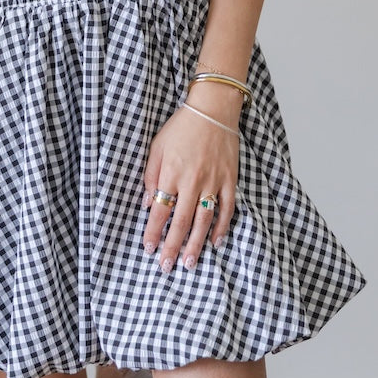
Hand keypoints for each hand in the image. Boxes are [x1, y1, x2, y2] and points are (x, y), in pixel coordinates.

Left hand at [142, 99, 240, 272]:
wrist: (212, 110)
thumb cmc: (181, 128)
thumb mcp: (157, 147)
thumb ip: (151, 176)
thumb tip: (148, 203)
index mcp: (171, 173)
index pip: (159, 210)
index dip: (153, 232)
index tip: (148, 249)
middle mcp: (192, 181)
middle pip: (180, 222)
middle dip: (172, 247)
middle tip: (167, 267)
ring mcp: (213, 182)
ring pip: (203, 221)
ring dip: (196, 244)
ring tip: (190, 263)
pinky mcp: (229, 180)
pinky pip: (226, 209)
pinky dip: (222, 228)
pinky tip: (216, 242)